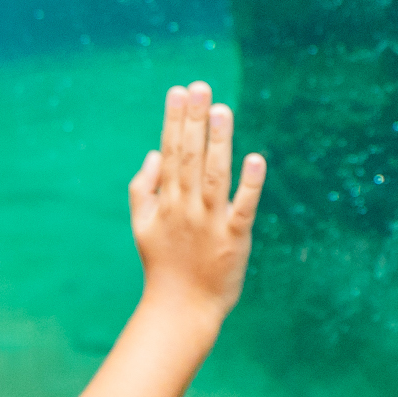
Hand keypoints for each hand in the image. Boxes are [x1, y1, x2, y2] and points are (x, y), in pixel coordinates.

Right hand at [127, 81, 264, 325]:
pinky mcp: (235, 238)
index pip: (171, 153)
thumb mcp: (141, 225)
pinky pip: (243, 207)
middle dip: (194, 121)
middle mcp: (187, 207)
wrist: (181, 309)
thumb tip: (155, 151)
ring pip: (215, 176)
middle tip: (200, 87)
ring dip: (219, 142)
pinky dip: (250, 184)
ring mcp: (210, 222)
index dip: (174, 121)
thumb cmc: (162, 264)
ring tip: (223, 110)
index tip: (179, 91)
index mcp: (166, 201)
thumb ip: (143, 188)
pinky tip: (256, 159)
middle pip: (190, 157)